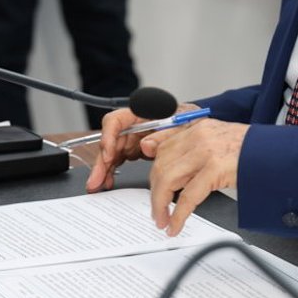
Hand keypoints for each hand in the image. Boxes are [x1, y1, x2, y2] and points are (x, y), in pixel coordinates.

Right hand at [85, 101, 199, 192]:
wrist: (200, 130)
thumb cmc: (191, 120)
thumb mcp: (183, 125)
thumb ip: (166, 133)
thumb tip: (146, 145)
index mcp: (143, 112)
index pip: (117, 120)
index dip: (109, 137)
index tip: (109, 155)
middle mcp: (134, 124)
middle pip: (110, 140)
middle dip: (101, 161)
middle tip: (96, 179)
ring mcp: (133, 137)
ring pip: (111, 152)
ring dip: (103, 169)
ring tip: (98, 185)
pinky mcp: (135, 148)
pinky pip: (119, 159)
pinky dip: (112, 171)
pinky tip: (109, 182)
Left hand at [144, 119, 248, 236]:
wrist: (278, 153)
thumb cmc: (251, 150)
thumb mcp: (217, 139)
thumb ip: (189, 144)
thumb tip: (154, 150)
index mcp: (197, 127)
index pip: (162, 144)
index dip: (151, 168)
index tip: (149, 185)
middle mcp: (199, 136)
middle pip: (161, 164)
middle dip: (154, 192)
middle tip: (156, 211)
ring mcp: (207, 151)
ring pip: (168, 179)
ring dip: (160, 205)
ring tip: (163, 221)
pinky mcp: (216, 168)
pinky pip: (187, 196)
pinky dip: (178, 215)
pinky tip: (175, 225)